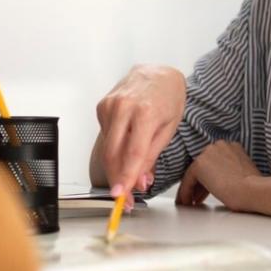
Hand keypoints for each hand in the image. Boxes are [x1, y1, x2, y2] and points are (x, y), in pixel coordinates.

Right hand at [95, 65, 185, 203]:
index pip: (132, 153)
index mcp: (145, 112)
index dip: (125, 177)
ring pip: (106, 147)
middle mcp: (124, 106)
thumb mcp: (168, 129)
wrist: (158, 74)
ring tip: (130, 172)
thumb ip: (152, 156)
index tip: (121, 194)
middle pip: (113, 153)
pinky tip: (126, 142)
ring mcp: (109, 105)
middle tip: (125, 196)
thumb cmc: (168, 98)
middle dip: (117, 178)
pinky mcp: (102, 106)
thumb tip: (140, 180)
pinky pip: (105, 136)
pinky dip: (114, 147)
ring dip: (115, 166)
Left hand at [177, 141, 260, 210]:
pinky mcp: (199, 165)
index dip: (211, 178)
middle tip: (197, 198)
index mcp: (231, 146)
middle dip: (200, 184)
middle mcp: (218, 146)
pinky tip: (187, 202)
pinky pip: (187, 181)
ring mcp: (208, 154)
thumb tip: (223, 180)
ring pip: (194, 173)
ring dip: (192, 189)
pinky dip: (185, 192)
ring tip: (191, 202)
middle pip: (203, 166)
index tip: (208, 190)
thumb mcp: (244, 173)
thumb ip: (231, 170)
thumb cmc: (253, 188)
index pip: (214, 162)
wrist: (252, 191)